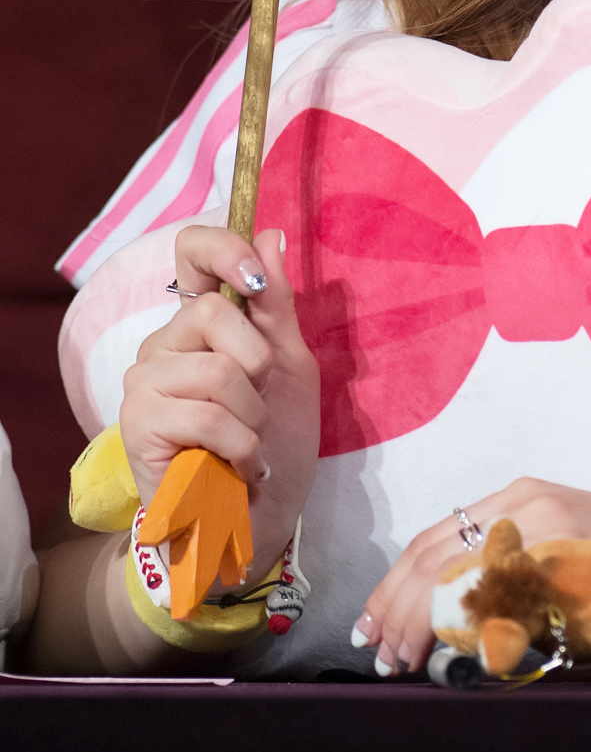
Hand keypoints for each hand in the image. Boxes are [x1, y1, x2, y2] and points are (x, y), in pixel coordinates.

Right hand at [119, 224, 318, 583]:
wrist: (260, 517)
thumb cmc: (277, 440)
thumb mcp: (290, 364)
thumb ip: (277, 304)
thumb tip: (271, 234)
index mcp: (200, 320)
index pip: (191, 251)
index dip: (222, 248)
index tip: (255, 277)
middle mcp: (163, 343)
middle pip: (210, 311)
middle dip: (255, 362)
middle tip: (259, 402)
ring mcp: (144, 383)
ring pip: (215, 371)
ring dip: (252, 416)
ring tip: (250, 443)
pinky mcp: (138, 425)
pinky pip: (205, 415)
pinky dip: (241, 446)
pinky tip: (242, 466)